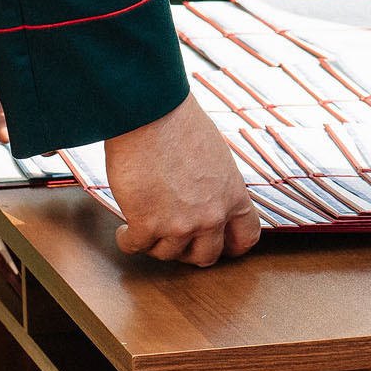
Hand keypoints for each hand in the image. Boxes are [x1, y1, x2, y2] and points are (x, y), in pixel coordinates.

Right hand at [106, 94, 260, 267]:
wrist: (150, 114)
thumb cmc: (180, 123)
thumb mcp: (216, 156)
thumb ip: (217, 186)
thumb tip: (207, 198)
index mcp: (233, 196)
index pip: (245, 238)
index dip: (231, 246)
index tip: (219, 245)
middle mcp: (210, 217)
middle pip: (206, 257)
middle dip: (189, 251)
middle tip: (175, 237)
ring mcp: (179, 225)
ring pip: (168, 255)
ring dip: (156, 243)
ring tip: (146, 228)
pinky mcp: (146, 225)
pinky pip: (136, 247)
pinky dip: (128, 240)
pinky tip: (125, 230)